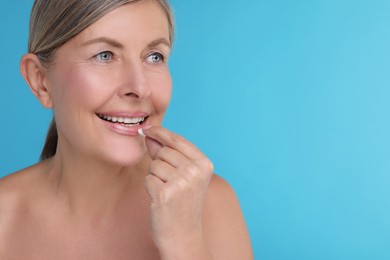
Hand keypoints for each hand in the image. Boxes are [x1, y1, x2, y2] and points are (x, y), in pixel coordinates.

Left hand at [142, 126, 213, 255]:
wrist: (183, 235)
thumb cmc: (183, 204)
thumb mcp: (185, 175)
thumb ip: (169, 153)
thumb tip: (149, 135)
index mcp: (204, 164)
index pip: (178, 140)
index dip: (160, 133)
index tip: (148, 130)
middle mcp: (195, 171)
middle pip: (163, 151)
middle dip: (160, 163)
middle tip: (169, 182)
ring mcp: (181, 182)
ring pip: (154, 164)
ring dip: (155, 177)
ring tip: (167, 191)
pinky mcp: (165, 193)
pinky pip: (148, 178)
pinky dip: (151, 188)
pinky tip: (161, 199)